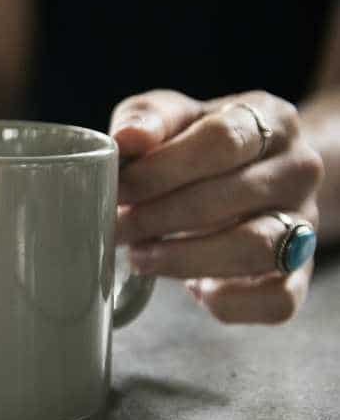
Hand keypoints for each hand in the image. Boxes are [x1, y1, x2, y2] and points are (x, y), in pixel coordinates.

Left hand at [111, 90, 323, 323]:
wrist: (247, 173)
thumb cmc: (197, 143)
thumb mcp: (171, 117)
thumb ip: (148, 119)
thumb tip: (126, 139)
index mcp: (271, 119)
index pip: (222, 140)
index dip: (162, 169)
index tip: (118, 188)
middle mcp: (298, 170)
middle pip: (231, 197)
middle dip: (158, 217)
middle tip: (115, 227)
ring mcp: (305, 224)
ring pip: (254, 249)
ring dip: (184, 259)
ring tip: (139, 257)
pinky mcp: (298, 275)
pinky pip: (276, 300)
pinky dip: (230, 302)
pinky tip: (193, 290)